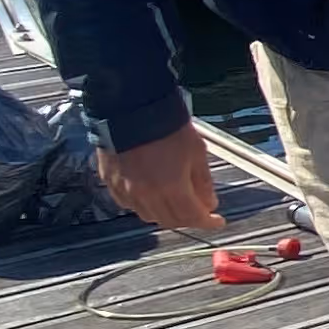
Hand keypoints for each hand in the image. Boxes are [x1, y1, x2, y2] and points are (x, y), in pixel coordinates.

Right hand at [95, 123, 221, 232]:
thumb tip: (209, 203)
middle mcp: (146, 194)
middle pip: (171, 220)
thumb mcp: (196, 151)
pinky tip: (151, 196)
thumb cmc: (167, 125)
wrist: (132, 107)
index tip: (217, 221)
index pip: (192, 216)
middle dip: (188, 219)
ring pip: (149, 215)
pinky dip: (144, 205)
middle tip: (199, 211)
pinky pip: (129, 204)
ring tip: (176, 203)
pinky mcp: (110, 182)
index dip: (208, 222)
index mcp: (171, 187)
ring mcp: (125, 190)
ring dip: (166, 214)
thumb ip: (203, 181)